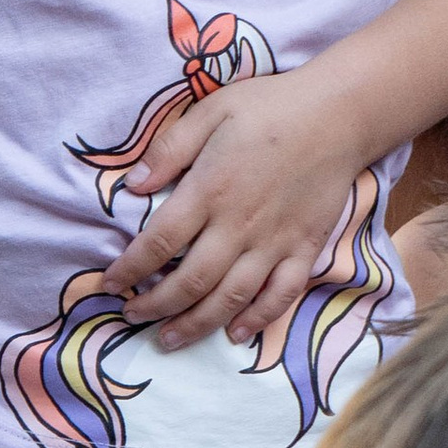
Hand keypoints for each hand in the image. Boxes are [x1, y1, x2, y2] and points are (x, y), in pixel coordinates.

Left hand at [112, 72, 365, 351]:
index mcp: (210, 190)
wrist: (339, 114)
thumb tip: (132, 186)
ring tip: (169, 340)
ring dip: (196, 324)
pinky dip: (258, 319)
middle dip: (156, 306)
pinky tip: (235, 333)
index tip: (109, 284)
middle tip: (132, 316)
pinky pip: (281, 294)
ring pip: (231, 298)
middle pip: (191, 281)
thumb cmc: (270, 108)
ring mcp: (275, 242)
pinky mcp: (305, 249)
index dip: (130, 268)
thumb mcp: (211, 111)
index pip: (159, 241)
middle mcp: (239, 225)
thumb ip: (171, 149)